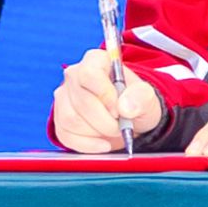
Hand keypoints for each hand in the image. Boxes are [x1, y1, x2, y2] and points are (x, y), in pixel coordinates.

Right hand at [48, 46, 164, 155]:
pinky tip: (103, 144)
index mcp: (96, 60)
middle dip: (105, 122)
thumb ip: (141, 97)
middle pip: (82, 102)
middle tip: (121, 127)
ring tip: (113, 132)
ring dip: (97, 133)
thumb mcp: (147, 97)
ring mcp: (63, 97)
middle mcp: (74, 75)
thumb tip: (125, 107)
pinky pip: (65, 135)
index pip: (89, 74)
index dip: (105, 96)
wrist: (130, 118)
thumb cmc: (136, 102)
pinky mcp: (59, 118)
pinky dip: (87, 145)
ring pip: (71, 120)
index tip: (119, 111)